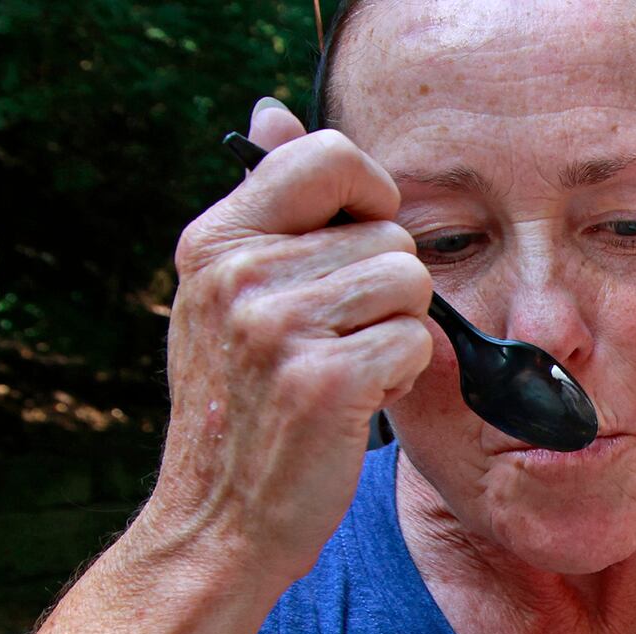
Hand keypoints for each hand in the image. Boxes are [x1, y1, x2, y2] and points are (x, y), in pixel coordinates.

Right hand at [139, 99, 432, 586]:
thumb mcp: (228, 294)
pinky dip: (403, 375)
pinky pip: (418, 341)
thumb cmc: (245, 405)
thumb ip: (267, 211)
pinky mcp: (325, 380)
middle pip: (392, 233)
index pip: (329, 155)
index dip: (371, 195)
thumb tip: (274, 112)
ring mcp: (280, 326)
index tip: (360, 241)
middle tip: (338, 340)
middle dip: (387, 290)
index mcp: (217, 239)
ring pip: (412, 284)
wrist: (218, 520)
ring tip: (345, 369)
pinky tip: (357, 400)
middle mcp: (241, 273)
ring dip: (398, 332)